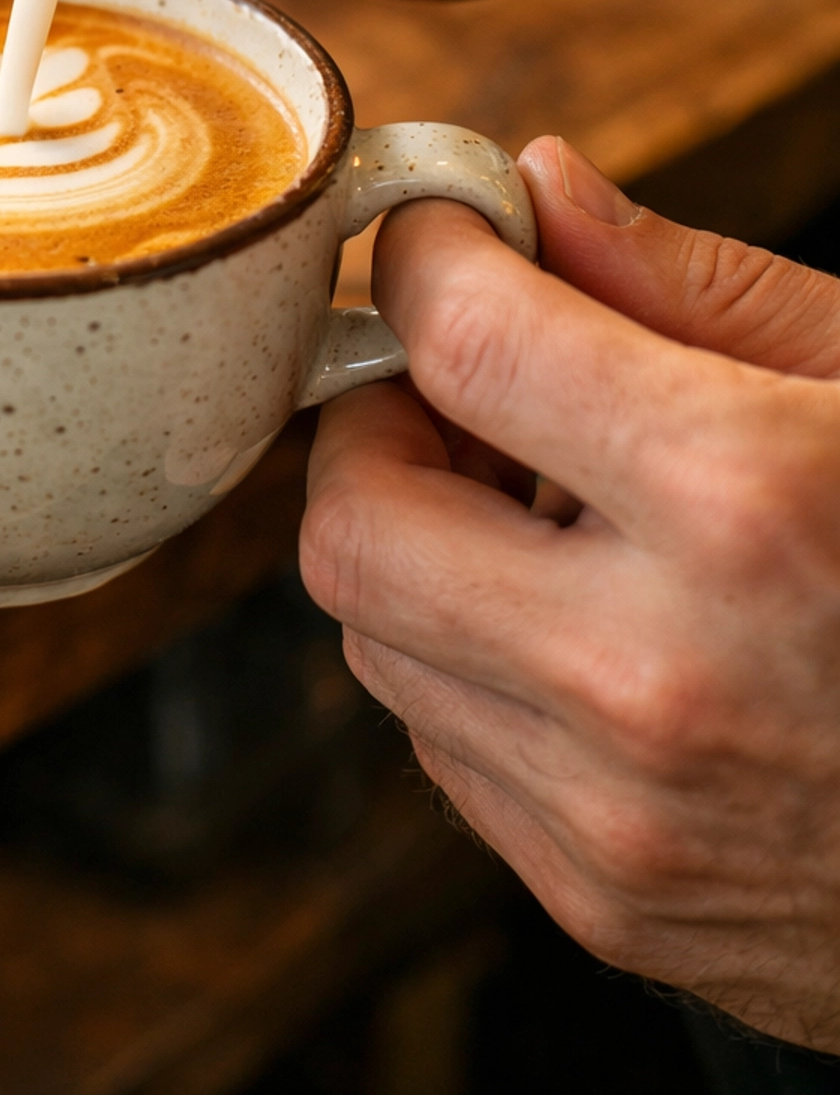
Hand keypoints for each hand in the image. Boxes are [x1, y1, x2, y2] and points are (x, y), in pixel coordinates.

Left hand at [299, 136, 839, 1048]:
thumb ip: (695, 285)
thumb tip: (538, 189)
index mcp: (742, 504)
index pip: (465, 342)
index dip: (426, 259)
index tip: (442, 238)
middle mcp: (654, 674)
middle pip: (352, 520)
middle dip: (380, 424)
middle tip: (465, 390)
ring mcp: (620, 814)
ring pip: (374, 640)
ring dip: (422, 544)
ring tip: (543, 509)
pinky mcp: (608, 905)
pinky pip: (445, 746)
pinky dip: (476, 663)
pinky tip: (587, 626)